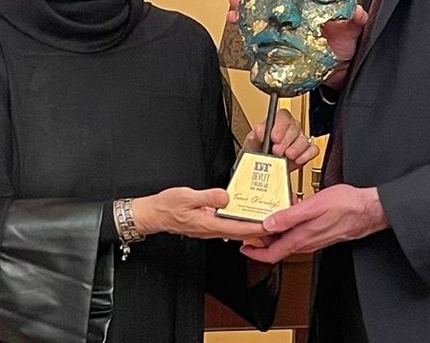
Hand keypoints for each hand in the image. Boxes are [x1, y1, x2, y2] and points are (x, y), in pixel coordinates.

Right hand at [133, 187, 268, 239]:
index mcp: (209, 224)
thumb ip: (207, 197)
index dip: (258, 227)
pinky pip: (228, 225)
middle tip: (276, 222)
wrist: (153, 215)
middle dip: (260, 229)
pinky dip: (240, 221)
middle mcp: (212, 229)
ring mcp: (210, 228)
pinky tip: (244, 214)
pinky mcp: (207, 224)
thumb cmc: (166, 207)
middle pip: (242, 232)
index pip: (240, 228)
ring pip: (236, 230)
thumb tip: (226, 196)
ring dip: (251, 226)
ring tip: (265, 217)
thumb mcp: (186, 197)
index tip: (272, 223)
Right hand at [227, 0, 368, 90]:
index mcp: (312, 4)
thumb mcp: (353, 29)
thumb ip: (355, 19)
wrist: (340, 71)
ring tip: (235, 2)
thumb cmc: (347, 46)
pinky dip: (246, 29)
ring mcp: (285, 28)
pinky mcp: (277, 44)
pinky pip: (258, 34)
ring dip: (246, 6)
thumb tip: (358, 12)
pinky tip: (238, 24)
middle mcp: (296, 13)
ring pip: (260, 12)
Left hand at [239, 185, 389, 262]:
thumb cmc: (346, 207)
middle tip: (251, 227)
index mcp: (301, 238)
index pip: (272, 254)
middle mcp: (306, 242)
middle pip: (278, 247)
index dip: (255, 252)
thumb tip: (268, 224)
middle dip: (262, 239)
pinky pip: (298, 234)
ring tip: (267, 217)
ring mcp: (314, 238)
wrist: (369, 210)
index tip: (244, 247)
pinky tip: (289, 213)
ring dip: (275, 232)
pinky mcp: (320, 233)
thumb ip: (289, 217)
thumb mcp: (313, 206)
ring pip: (288, 240)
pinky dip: (288, 226)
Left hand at [242, 108, 318, 170]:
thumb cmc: (258, 149)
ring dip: (296, 149)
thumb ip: (255, 135)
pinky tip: (297, 160)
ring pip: (304, 139)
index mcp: (277, 121)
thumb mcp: (252, 141)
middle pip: (294, 127)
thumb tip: (259, 130)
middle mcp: (290, 128)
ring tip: (287, 156)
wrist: (261, 165)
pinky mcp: (306, 151)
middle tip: (276, 150)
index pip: (283, 116)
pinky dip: (306, 155)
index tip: (274, 137)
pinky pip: (313, 150)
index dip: (280, 126)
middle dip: (285, 141)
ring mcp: (300, 139)